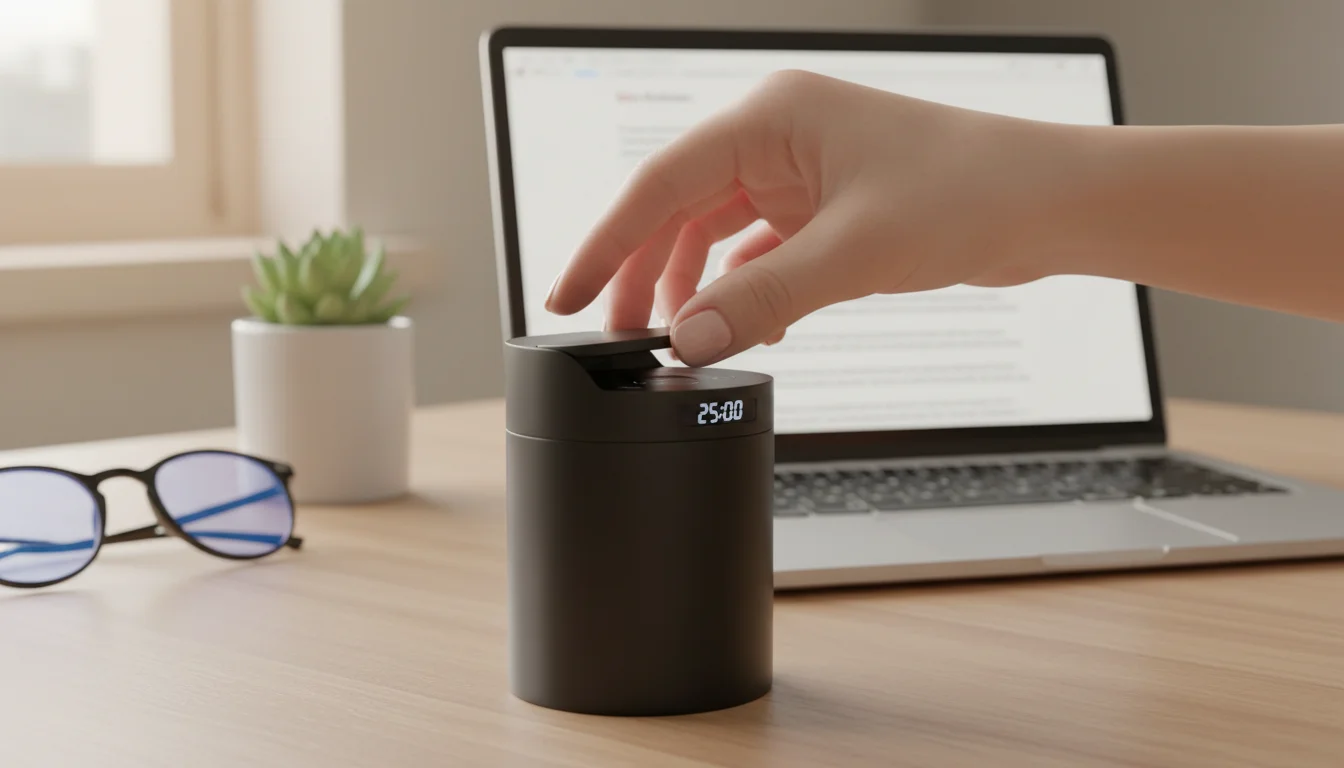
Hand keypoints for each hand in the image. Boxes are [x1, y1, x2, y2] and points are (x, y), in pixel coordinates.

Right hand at [543, 69, 1079, 365]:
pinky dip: (747, 290)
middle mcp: (777, 137)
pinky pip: (759, 252)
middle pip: (679, 210)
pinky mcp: (825, 208)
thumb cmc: (970, 192)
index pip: (660, 182)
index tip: (568, 297)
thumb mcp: (853, 253)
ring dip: (696, 287)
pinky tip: (751, 327)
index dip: (608, 244)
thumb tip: (686, 338)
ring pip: (716, 234)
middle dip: (648, 275)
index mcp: (770, 117)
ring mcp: (800, 172)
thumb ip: (761, 297)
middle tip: (621, 339)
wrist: (1051, 202)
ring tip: (680, 341)